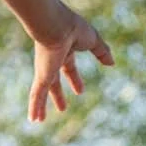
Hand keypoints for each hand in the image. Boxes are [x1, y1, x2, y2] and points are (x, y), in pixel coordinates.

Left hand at [28, 4, 113, 121]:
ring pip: (42, 92)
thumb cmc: (74, 28)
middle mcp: (52, 62)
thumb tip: (111, 62)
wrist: (56, 25)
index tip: (80, 91)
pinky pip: (37, 95)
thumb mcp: (93, 40)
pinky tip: (33, 120)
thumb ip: (102, 51)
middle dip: (58, 95)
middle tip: (62, 108)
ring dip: (41, 107)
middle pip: (54, 83)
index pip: (69, 68)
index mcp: (65, 51)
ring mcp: (45, 70)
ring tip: (38, 120)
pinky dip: (35, 107)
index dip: (74, 79)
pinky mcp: (41, 76)